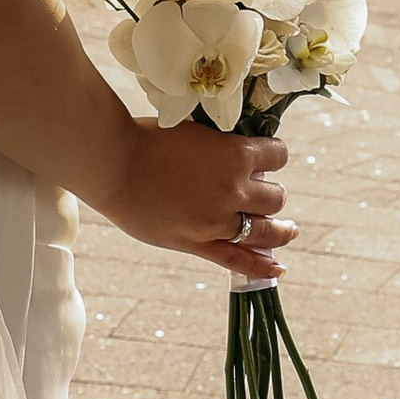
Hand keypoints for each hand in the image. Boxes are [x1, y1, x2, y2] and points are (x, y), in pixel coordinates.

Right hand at [99, 116, 295, 284]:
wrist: (113, 163)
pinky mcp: (198, 244)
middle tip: (256, 189)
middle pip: (275, 197)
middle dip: (270, 192)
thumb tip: (240, 156)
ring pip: (266, 231)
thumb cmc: (148, 137)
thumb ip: (220, 148)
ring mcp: (217, 221)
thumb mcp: (195, 131)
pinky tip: (278, 267)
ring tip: (286, 228)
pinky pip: (238, 260)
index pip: (278, 155)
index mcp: (235, 154)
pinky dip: (261, 265)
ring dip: (278, 228)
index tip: (268, 157)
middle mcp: (233, 190)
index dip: (274, 155)